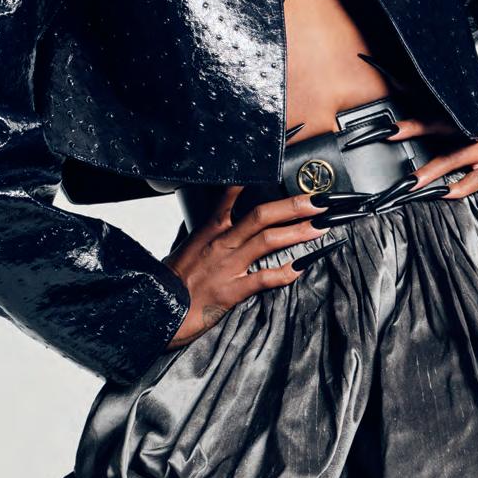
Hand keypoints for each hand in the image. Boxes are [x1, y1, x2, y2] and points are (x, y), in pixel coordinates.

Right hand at [163, 186, 342, 346]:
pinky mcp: (231, 290)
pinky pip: (263, 278)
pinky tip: (302, 266)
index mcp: (210, 230)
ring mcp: (227, 266)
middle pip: (261, 215)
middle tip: (318, 200)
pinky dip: (285, 272)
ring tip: (320, 226)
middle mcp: (221, 243)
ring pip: (268, 241)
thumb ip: (209, 233)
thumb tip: (224, 223)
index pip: (232, 193)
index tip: (277, 166)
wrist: (157, 310)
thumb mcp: (188, 247)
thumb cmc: (174, 281)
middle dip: (293, 205)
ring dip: (297, 232)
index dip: (255, 178)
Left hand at [386, 117, 477, 216]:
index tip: (385, 126)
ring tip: (415, 181)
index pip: (435, 125)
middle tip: (390, 134)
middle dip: (416, 128)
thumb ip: (449, 176)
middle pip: (443, 128)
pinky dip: (467, 183)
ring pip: (459, 154)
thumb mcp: (472, 176)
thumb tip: (415, 186)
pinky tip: (452, 193)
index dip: (411, 122)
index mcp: (467, 138)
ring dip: (435, 167)